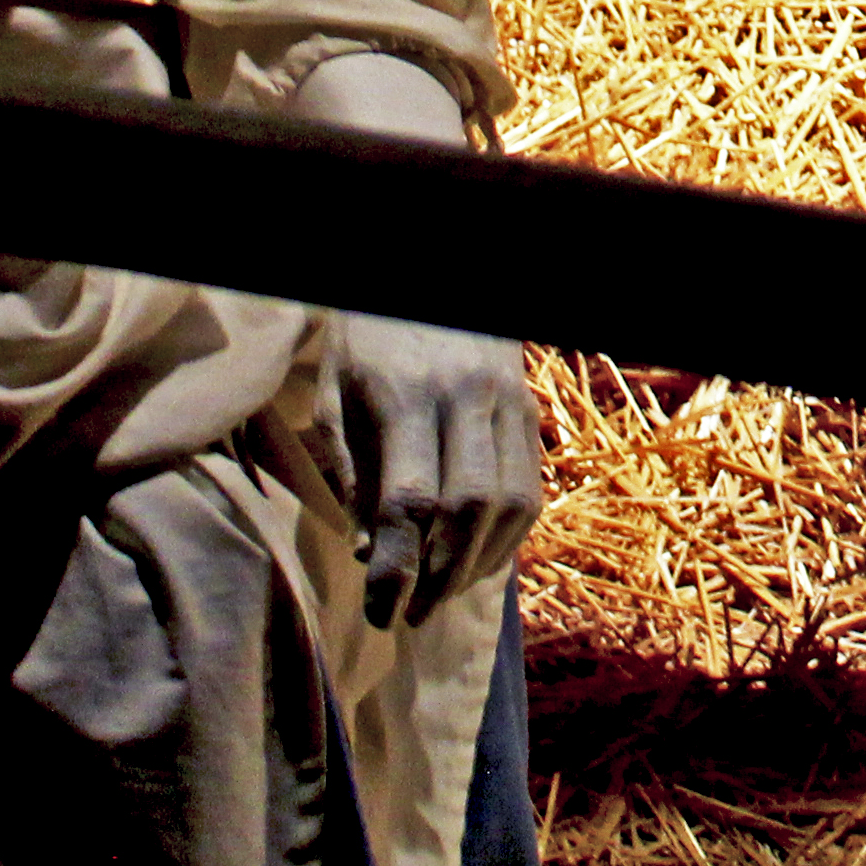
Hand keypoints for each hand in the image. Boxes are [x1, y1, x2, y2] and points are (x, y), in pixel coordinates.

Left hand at [288, 52, 541, 623]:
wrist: (426, 249)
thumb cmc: (364, 326)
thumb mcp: (334, 390)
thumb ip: (351, 469)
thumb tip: (372, 553)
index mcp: (403, 391)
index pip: (408, 500)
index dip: (397, 567)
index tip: (379, 610)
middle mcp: (463, 395)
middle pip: (465, 510)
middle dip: (438, 577)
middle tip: (408, 616)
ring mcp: (504, 396)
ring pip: (509, 502)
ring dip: (477, 564)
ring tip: (443, 594)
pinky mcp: (526, 402)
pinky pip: (531, 482)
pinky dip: (508, 533)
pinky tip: (479, 557)